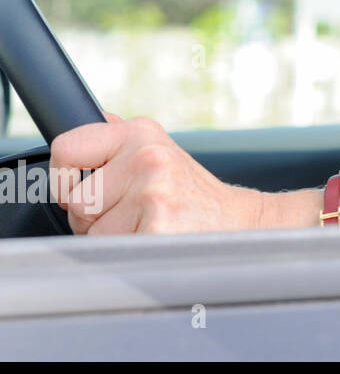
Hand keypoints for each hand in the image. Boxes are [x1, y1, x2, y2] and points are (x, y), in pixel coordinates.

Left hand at [49, 113, 322, 234]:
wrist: (240, 222)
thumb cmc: (192, 194)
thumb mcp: (159, 150)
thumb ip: (117, 137)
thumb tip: (85, 120)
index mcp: (141, 132)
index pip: (66, 148)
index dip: (64, 178)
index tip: (85, 188)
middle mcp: (148, 156)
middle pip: (75, 200)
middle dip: (93, 217)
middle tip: (131, 213)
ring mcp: (154, 191)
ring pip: (91, 231)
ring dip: (113, 238)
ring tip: (147, 226)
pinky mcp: (158, 226)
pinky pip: (112, 251)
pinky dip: (130, 254)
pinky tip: (157, 239)